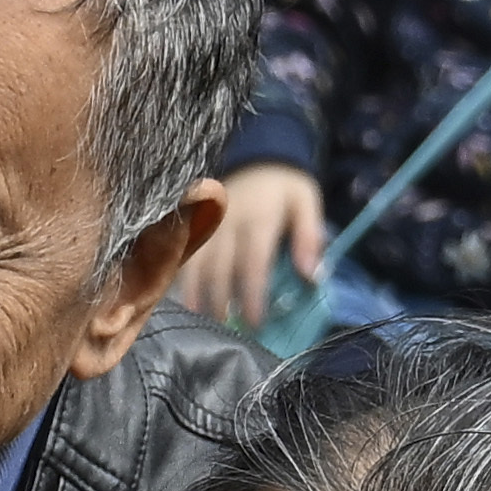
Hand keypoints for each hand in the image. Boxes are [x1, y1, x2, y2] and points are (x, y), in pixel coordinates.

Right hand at [185, 162, 326, 330]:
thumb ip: (309, 237)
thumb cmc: (283, 188)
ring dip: (196, 298)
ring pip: (194, 268)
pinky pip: (179, 259)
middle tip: (225, 333)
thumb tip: (312, 276)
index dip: (252, 295)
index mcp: (257, 219)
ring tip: (199, 325)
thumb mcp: (306, 201)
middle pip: (219, 271)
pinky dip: (179, 283)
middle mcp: (225, 225)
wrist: (254, 157)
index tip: (254, 323)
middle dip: (221, 304)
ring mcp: (203, 227)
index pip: (252, 264)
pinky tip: (181, 305)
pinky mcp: (189, 228)